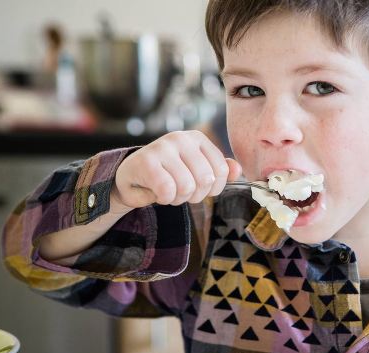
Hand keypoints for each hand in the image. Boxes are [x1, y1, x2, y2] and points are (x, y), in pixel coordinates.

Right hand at [112, 130, 241, 212]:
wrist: (131, 177)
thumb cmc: (167, 174)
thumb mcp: (196, 170)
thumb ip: (219, 170)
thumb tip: (237, 170)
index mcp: (197, 139)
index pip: (221, 170)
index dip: (213, 189)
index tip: (199, 188)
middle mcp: (181, 138)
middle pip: (205, 179)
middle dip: (195, 196)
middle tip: (181, 192)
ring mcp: (162, 147)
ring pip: (186, 186)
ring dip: (178, 199)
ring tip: (168, 192)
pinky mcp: (146, 161)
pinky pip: (167, 190)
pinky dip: (164, 199)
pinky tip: (157, 193)